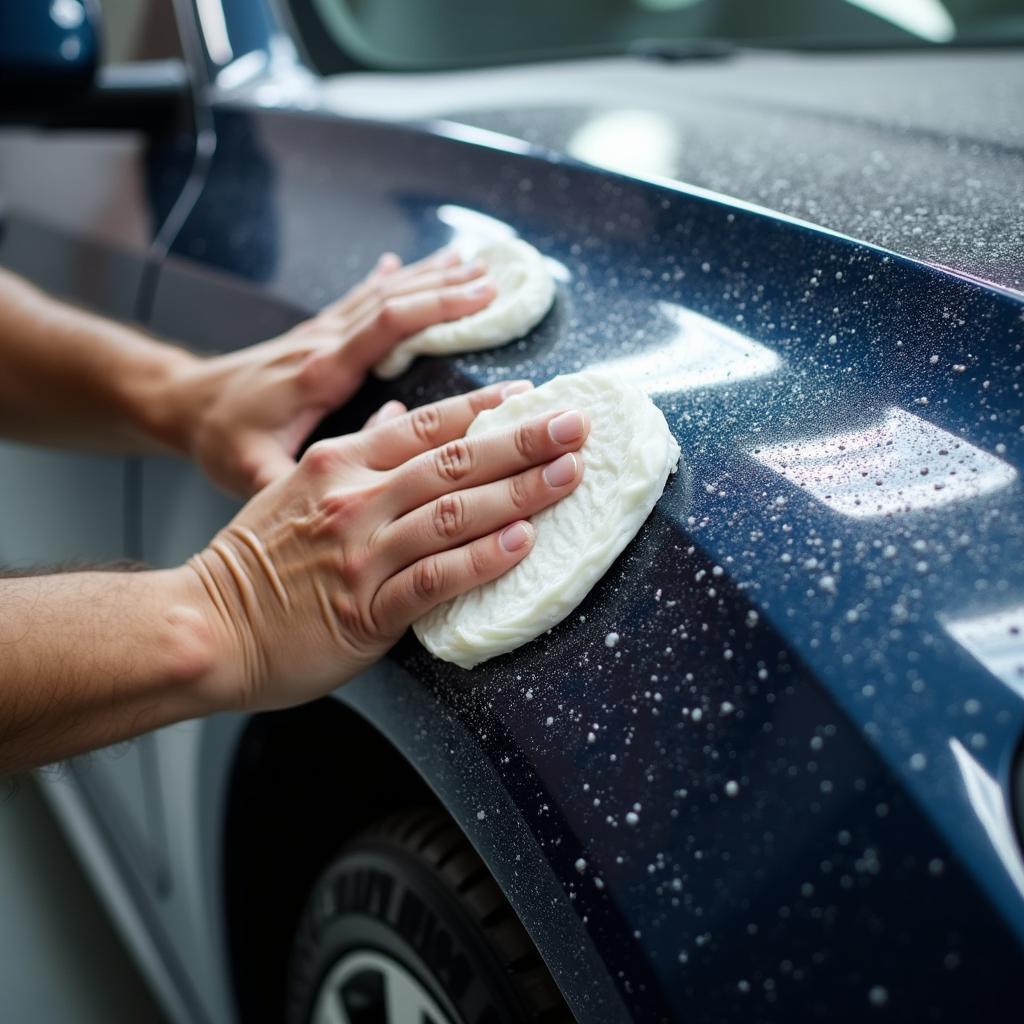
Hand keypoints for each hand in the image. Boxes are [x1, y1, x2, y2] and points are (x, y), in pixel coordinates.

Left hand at [159, 248, 494, 496]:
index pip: (384, 327)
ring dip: (427, 277)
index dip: (435, 310)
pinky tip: (406, 263)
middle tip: (496, 281)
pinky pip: (361, 300)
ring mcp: (319, 335)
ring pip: (381, 294)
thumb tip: (340, 511)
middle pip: (393, 301)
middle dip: (447, 289)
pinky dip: (391, 280)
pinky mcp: (316, 337)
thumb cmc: (220, 440)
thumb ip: (291, 483)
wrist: (183, 405)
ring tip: (473, 263)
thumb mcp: (249, 472)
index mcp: (319, 373)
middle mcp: (323, 344)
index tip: (481, 300)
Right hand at [182, 381, 589, 709]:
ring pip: (452, 513)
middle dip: (522, 441)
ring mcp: (361, 553)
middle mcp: (355, 500)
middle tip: (576, 425)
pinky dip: (480, 560)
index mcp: (340, 463)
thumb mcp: (298, 485)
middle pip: (452, 461)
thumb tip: (398, 416)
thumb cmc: (257, 560)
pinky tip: (521, 543)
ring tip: (568, 476)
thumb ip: (356, 449)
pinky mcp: (365, 609)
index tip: (532, 398)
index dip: (484, 409)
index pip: (427, 425)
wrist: (205, 625)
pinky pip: (434, 579)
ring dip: (517, 492)